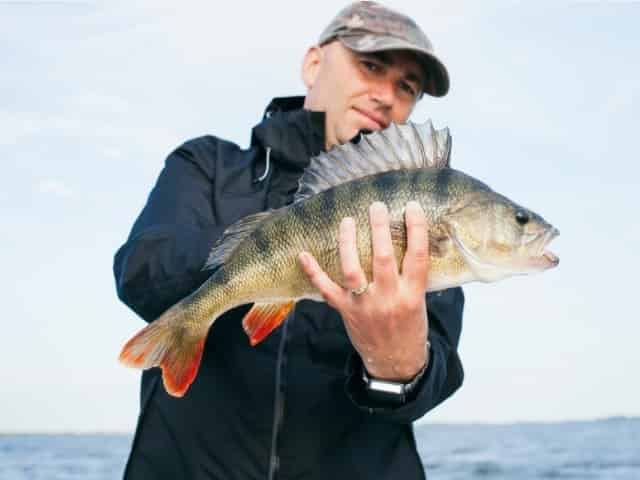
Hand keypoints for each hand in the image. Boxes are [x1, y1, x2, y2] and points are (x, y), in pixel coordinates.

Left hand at [299, 201, 429, 381]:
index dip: (416, 229)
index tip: (411, 207)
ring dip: (348, 243)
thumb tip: (412, 239)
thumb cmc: (410, 327)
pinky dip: (314, 272)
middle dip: (379, 228)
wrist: (396, 361)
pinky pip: (326, 290)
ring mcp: (365, 305)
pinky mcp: (346, 311)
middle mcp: (389, 298)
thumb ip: (413, 275)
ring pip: (352, 269)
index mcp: (412, 294)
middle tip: (376, 205)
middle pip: (383, 258)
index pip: (417, 256)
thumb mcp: (420, 301)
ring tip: (347, 220)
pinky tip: (304, 254)